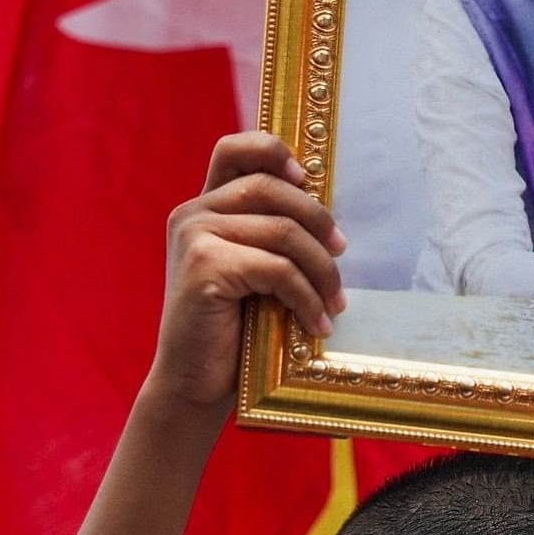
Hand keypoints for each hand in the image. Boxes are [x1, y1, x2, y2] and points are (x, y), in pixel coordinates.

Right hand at [147, 132, 344, 414]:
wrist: (192, 385)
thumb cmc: (230, 332)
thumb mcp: (250, 273)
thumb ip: (269, 237)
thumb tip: (329, 221)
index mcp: (202, 208)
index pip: (234, 150)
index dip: (273, 151)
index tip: (306, 177)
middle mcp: (192, 214)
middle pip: (271, 189)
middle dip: (317, 221)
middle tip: (341, 252)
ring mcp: (194, 237)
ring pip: (282, 231)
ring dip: (321, 270)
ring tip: (335, 303)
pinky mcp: (204, 267)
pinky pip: (277, 269)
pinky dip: (307, 298)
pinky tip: (318, 324)